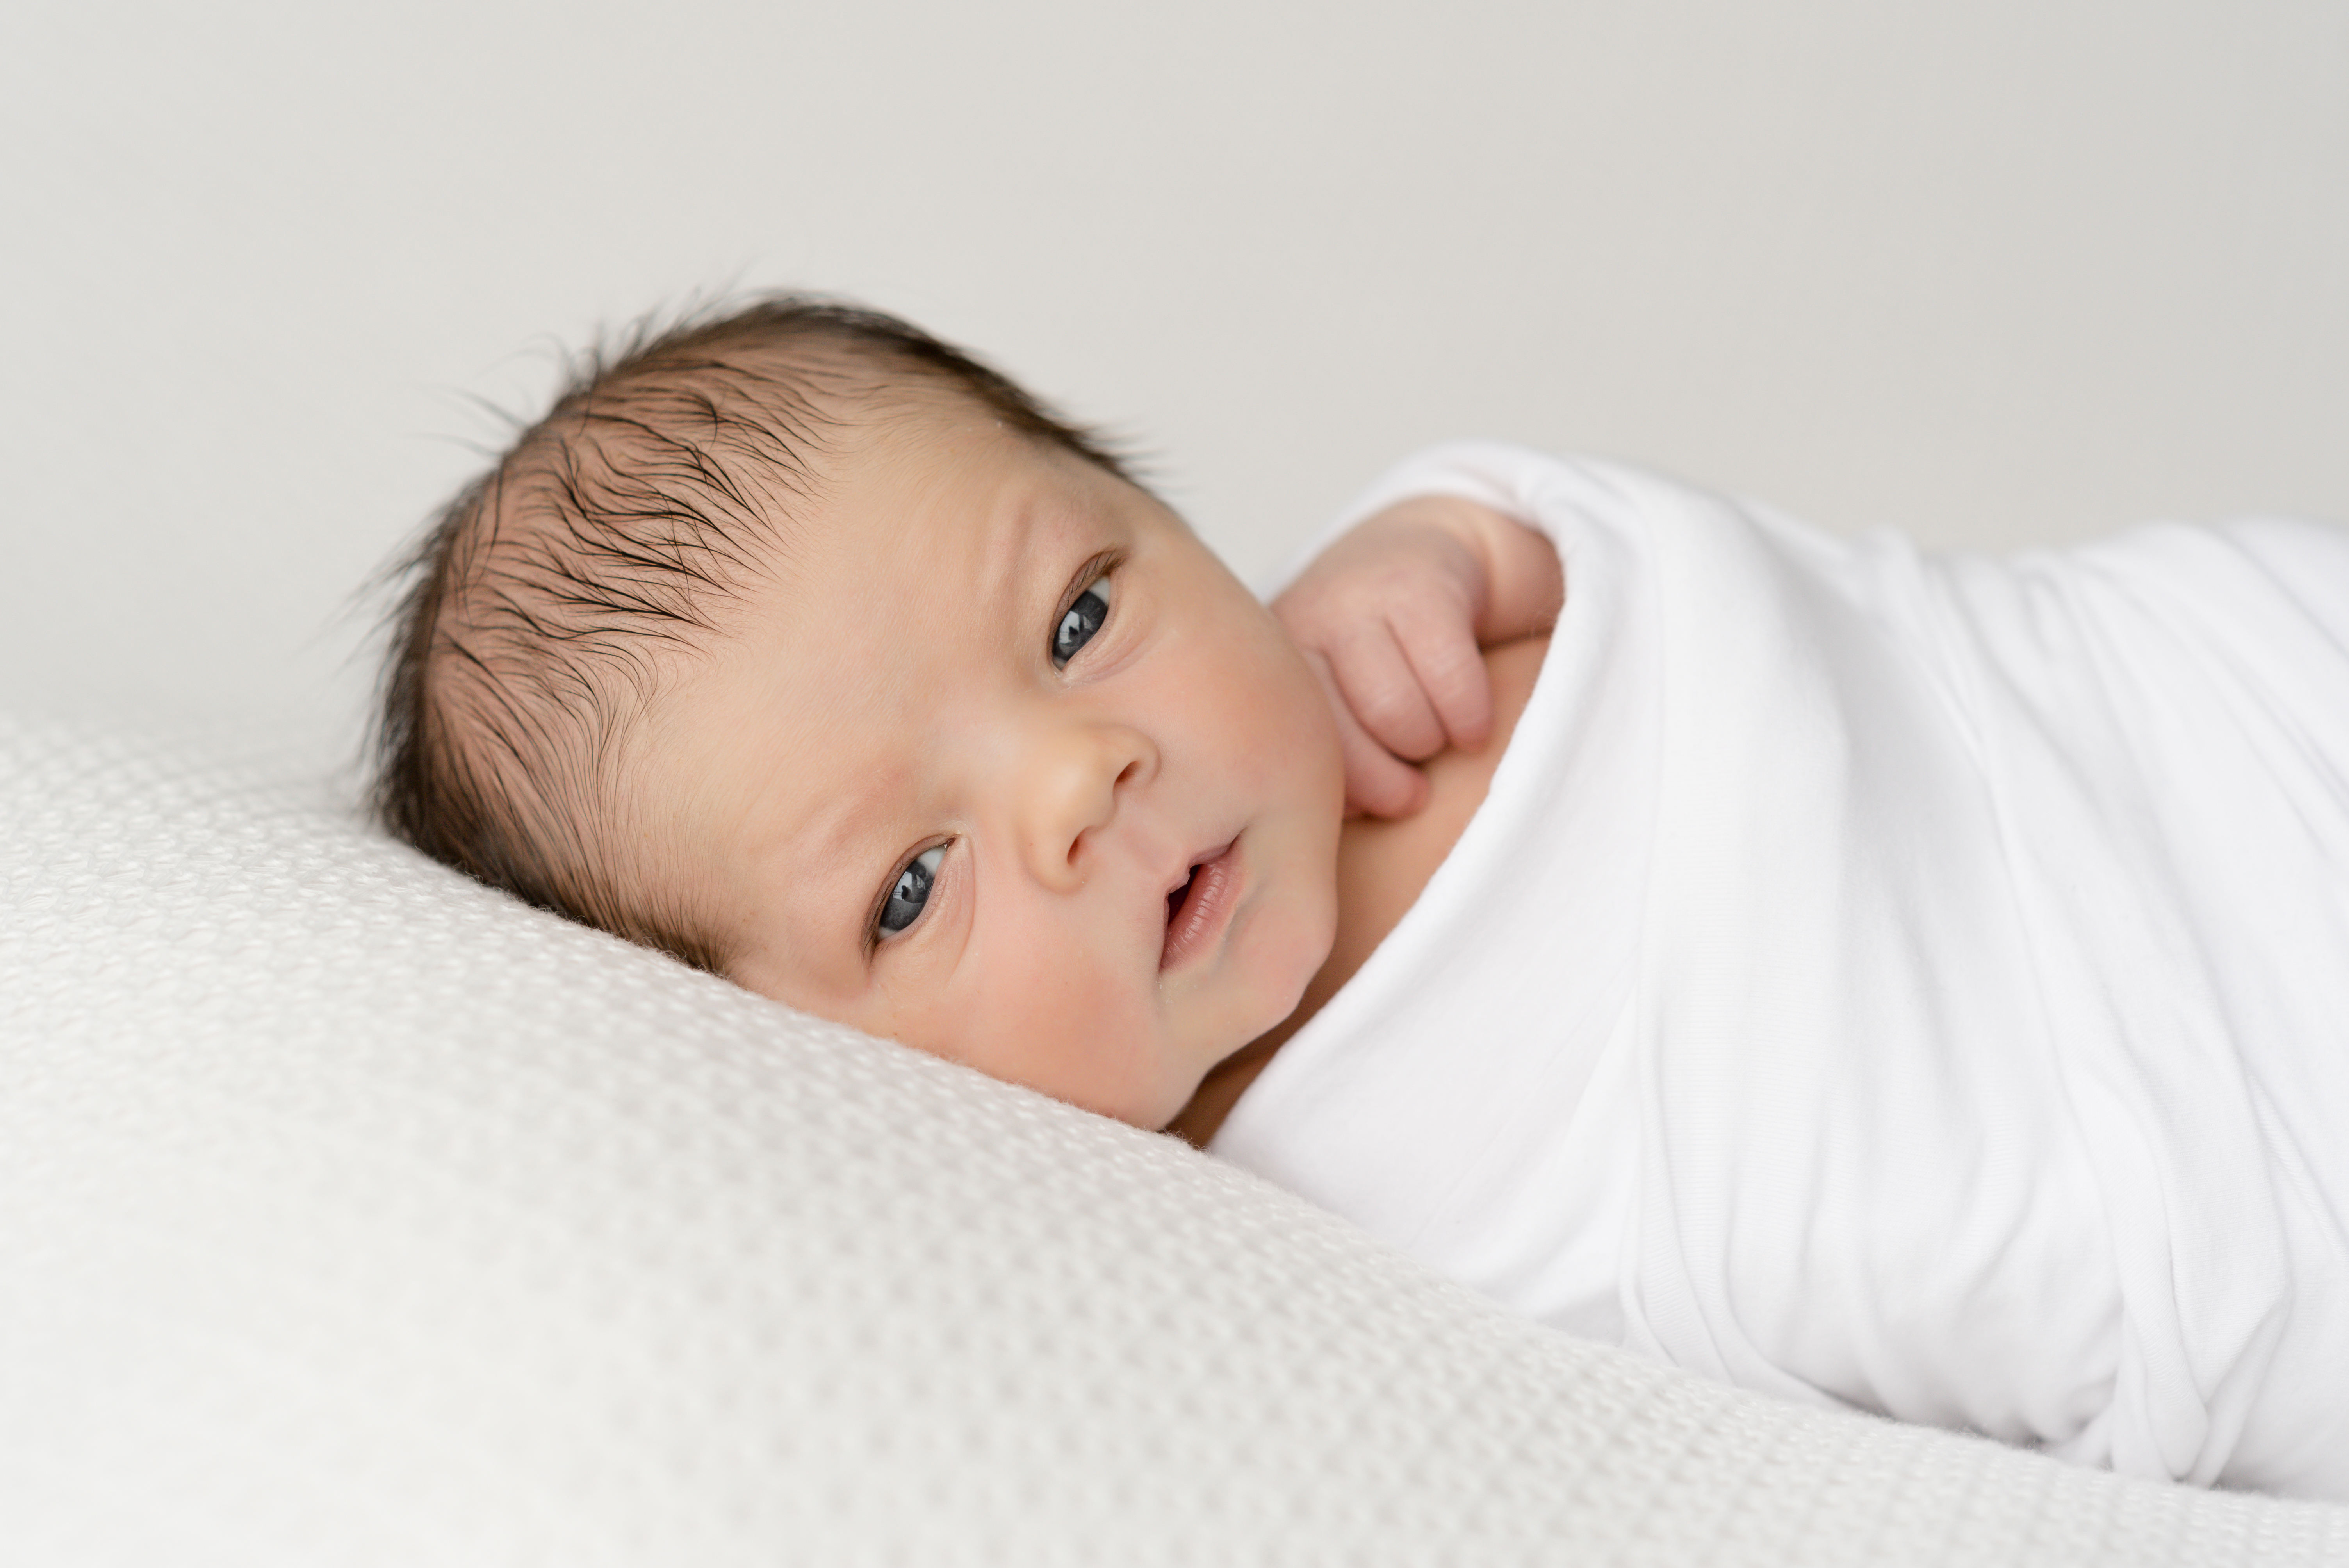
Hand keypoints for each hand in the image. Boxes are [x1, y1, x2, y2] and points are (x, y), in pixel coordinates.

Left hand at [1275, 497, 1502, 818]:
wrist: (1415, 558)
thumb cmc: (1368, 665)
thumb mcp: (1328, 710)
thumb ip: (1315, 770)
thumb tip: (1320, 851)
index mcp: (1263, 677)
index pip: (1299, 771)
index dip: (1347, 802)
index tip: (1373, 807)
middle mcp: (1296, 630)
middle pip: (1348, 752)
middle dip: (1391, 783)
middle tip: (1411, 786)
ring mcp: (1352, 601)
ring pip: (1400, 720)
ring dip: (1433, 744)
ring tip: (1434, 738)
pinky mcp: (1416, 584)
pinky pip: (1452, 680)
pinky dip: (1472, 716)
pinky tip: (1472, 722)